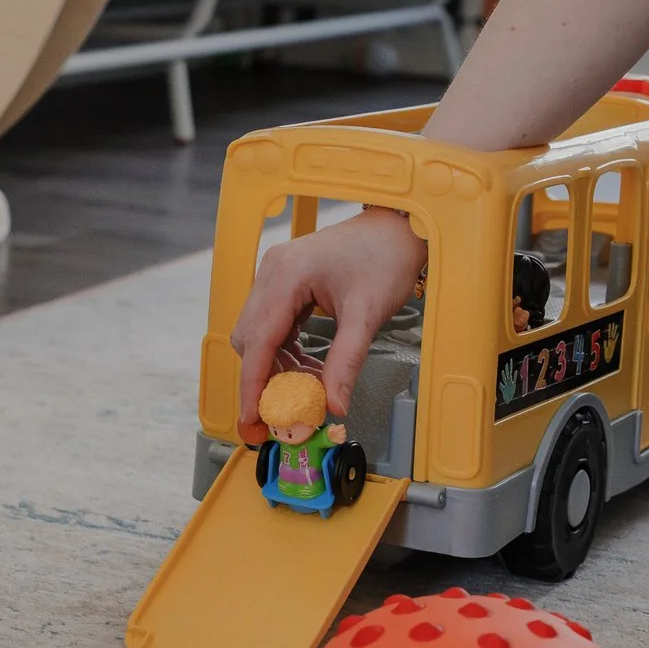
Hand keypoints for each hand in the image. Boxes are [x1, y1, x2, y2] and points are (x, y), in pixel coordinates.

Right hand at [230, 209, 425, 430]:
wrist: (398, 229)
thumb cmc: (385, 257)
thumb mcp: (367, 315)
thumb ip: (346, 362)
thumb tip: (333, 404)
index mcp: (286, 275)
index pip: (257, 341)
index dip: (252, 385)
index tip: (252, 418)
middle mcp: (272, 273)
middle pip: (250, 341)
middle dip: (264, 380)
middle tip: (284, 412)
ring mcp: (276, 277)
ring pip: (259, 337)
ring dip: (278, 368)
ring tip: (308, 390)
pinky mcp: (285, 284)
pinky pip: (274, 328)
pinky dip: (287, 353)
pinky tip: (310, 368)